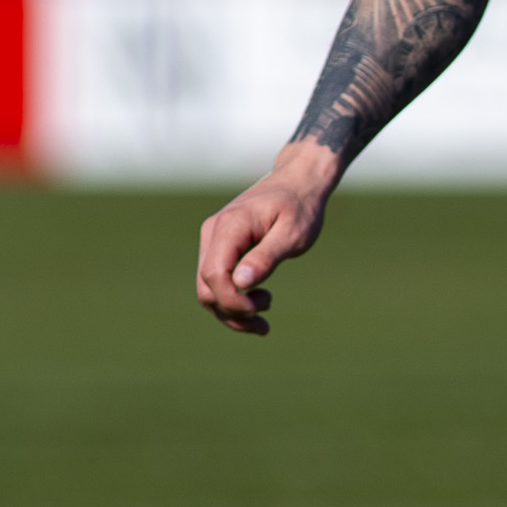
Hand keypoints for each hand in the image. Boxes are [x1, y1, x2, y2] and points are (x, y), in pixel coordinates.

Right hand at [195, 141, 343, 334]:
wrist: (298, 182)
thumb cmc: (300, 207)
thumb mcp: (293, 233)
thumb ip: (267, 257)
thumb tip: (241, 283)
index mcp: (230, 226)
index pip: (214, 274)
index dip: (232, 301)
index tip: (259, 312)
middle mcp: (213, 232)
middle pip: (206, 286)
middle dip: (232, 312)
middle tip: (264, 324)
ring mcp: (213, 239)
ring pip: (208, 288)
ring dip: (232, 311)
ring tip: (264, 320)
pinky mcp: (220, 246)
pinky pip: (216, 280)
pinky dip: (232, 300)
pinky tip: (257, 305)